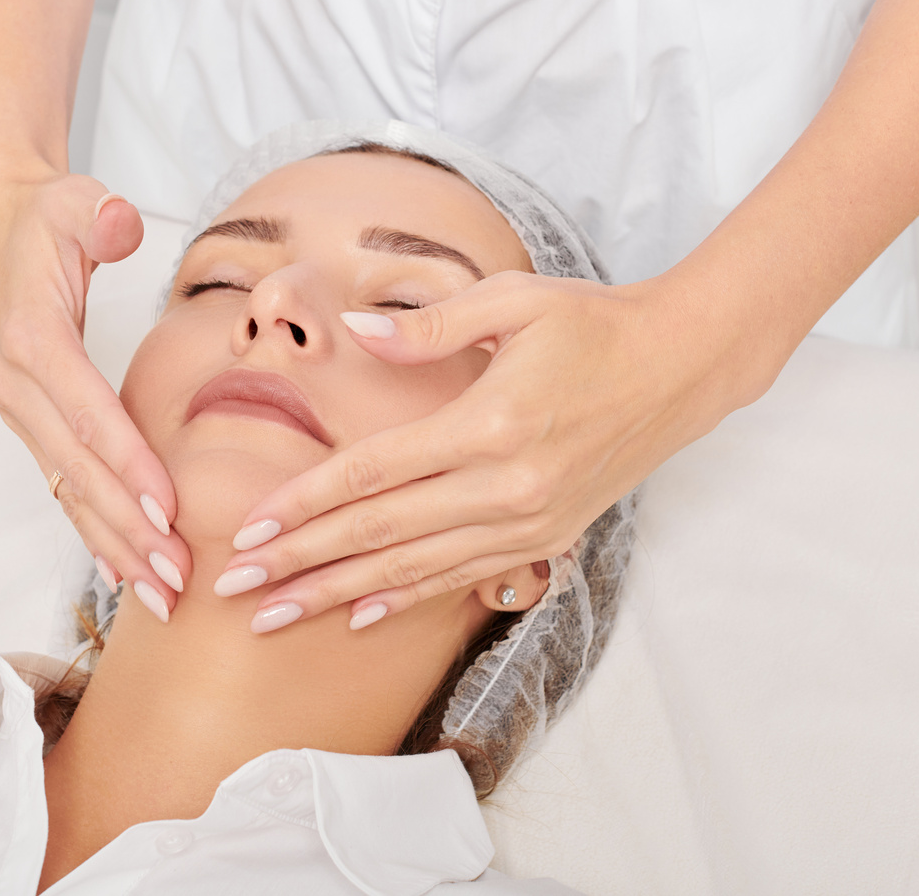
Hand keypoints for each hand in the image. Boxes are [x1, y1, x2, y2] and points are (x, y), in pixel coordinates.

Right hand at [0, 171, 189, 619]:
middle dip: (128, 527)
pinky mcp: (35, 425)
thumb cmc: (48, 219)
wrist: (2, 231)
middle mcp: (18, 386)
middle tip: (176, 576)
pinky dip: (97, 532)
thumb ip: (98, 213)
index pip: (84, 410)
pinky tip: (126, 572)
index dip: (126, 461)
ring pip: (71, 491)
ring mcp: (22, 412)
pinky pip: (66, 487)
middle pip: (77, 469)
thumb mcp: (74, 199)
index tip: (169, 509)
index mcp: (31, 339)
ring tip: (161, 594)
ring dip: (116, 545)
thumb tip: (117, 222)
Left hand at [218, 269, 739, 631]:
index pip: (371, 475)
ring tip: (274, 615)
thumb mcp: (513, 301)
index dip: (303, 503)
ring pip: (413, 569)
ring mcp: (528, 523)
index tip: (247, 529)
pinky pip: (461, 579)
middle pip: (379, 534)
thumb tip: (353, 329)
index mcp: (489, 425)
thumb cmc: (593, 324)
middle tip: (235, 589)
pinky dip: (406, 599)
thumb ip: (427, 325)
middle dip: (298, 564)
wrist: (683, 366)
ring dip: (336, 594)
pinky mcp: (545, 539)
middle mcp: (506, 488)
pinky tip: (359, 616)